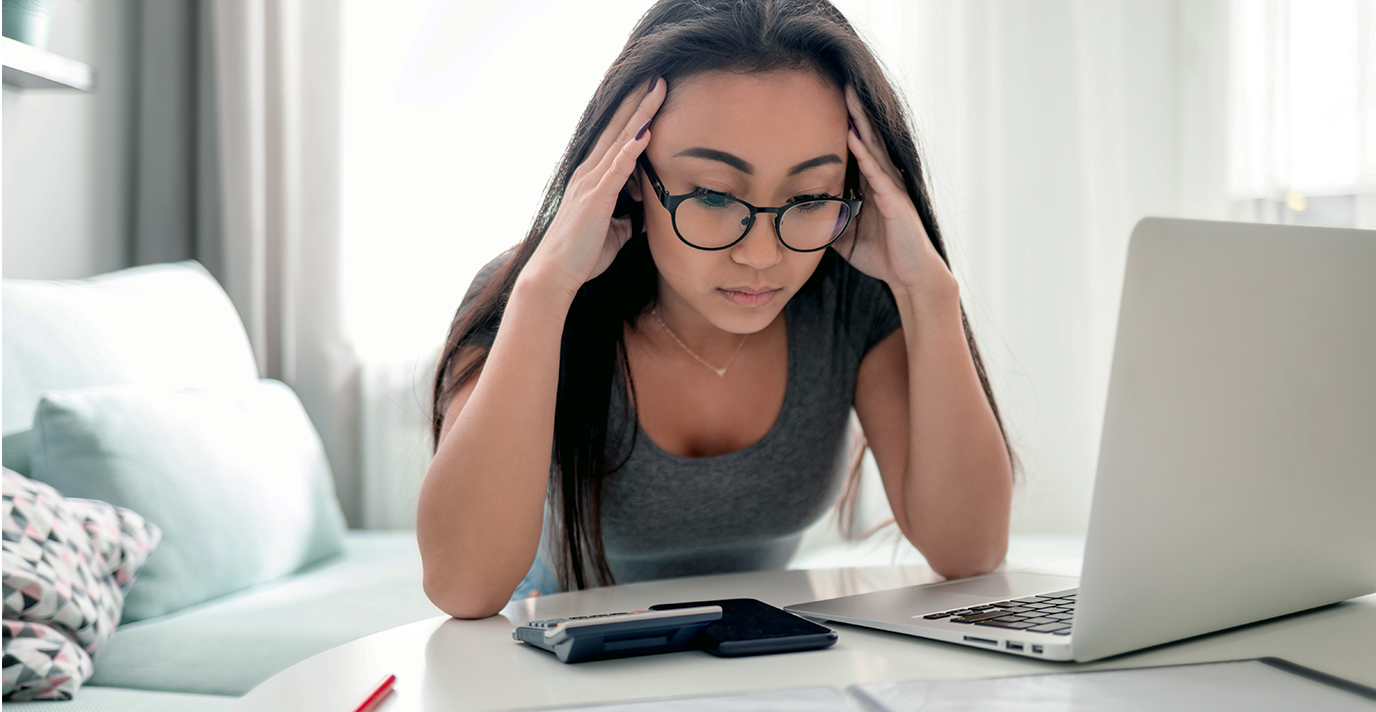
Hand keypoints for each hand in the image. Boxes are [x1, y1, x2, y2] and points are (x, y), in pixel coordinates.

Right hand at [529, 77, 666, 298]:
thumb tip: (642, 217)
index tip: (651, 92)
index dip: (634, 114)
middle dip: (639, 101)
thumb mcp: (612, 232)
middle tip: (657, 75)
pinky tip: (646, 132)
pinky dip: (632, 149)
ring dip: (640, 113)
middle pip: (618, 128)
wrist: (553, 274)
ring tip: (658, 88)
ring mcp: (591, 183)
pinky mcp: (596, 199)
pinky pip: (617, 169)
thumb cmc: (581, 255)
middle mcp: (589, 173)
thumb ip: (626, 218)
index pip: (617, 138)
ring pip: (620, 140)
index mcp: (593, 179)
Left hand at [833, 85, 952, 297]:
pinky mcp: (895, 201)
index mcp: (871, 185)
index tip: (828, 100)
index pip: (855, 147)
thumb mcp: (845, 237)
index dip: (845, 123)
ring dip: (860, 122)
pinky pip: (878, 173)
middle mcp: (883, 180)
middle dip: (854, 110)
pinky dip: (865, 155)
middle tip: (839, 81)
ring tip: (848, 95)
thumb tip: (799, 219)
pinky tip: (853, 137)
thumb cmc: (882, 256)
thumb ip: (827, 222)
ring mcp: (891, 188)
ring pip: (873, 148)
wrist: (910, 277)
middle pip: (866, 137)